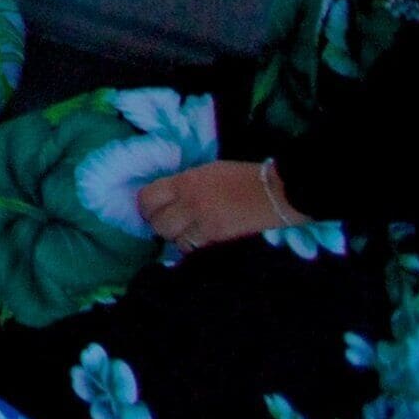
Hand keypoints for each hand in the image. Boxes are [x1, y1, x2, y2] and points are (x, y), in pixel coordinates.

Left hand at [139, 159, 287, 248]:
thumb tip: (167, 196)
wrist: (273, 192)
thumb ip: (184, 184)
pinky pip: (190, 247)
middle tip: (167, 222)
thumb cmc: (242, 176)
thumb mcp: (206, 171)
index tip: (150, 209)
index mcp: (185, 181)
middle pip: (156, 222)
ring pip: (171, 238)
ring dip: (174, 236)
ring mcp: (201, 222)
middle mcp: (188, 202)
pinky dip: (190, 246)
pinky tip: (197, 239)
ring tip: (183, 231)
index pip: (147, 197)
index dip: (145, 206)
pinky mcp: (216, 238)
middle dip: (158, 224)